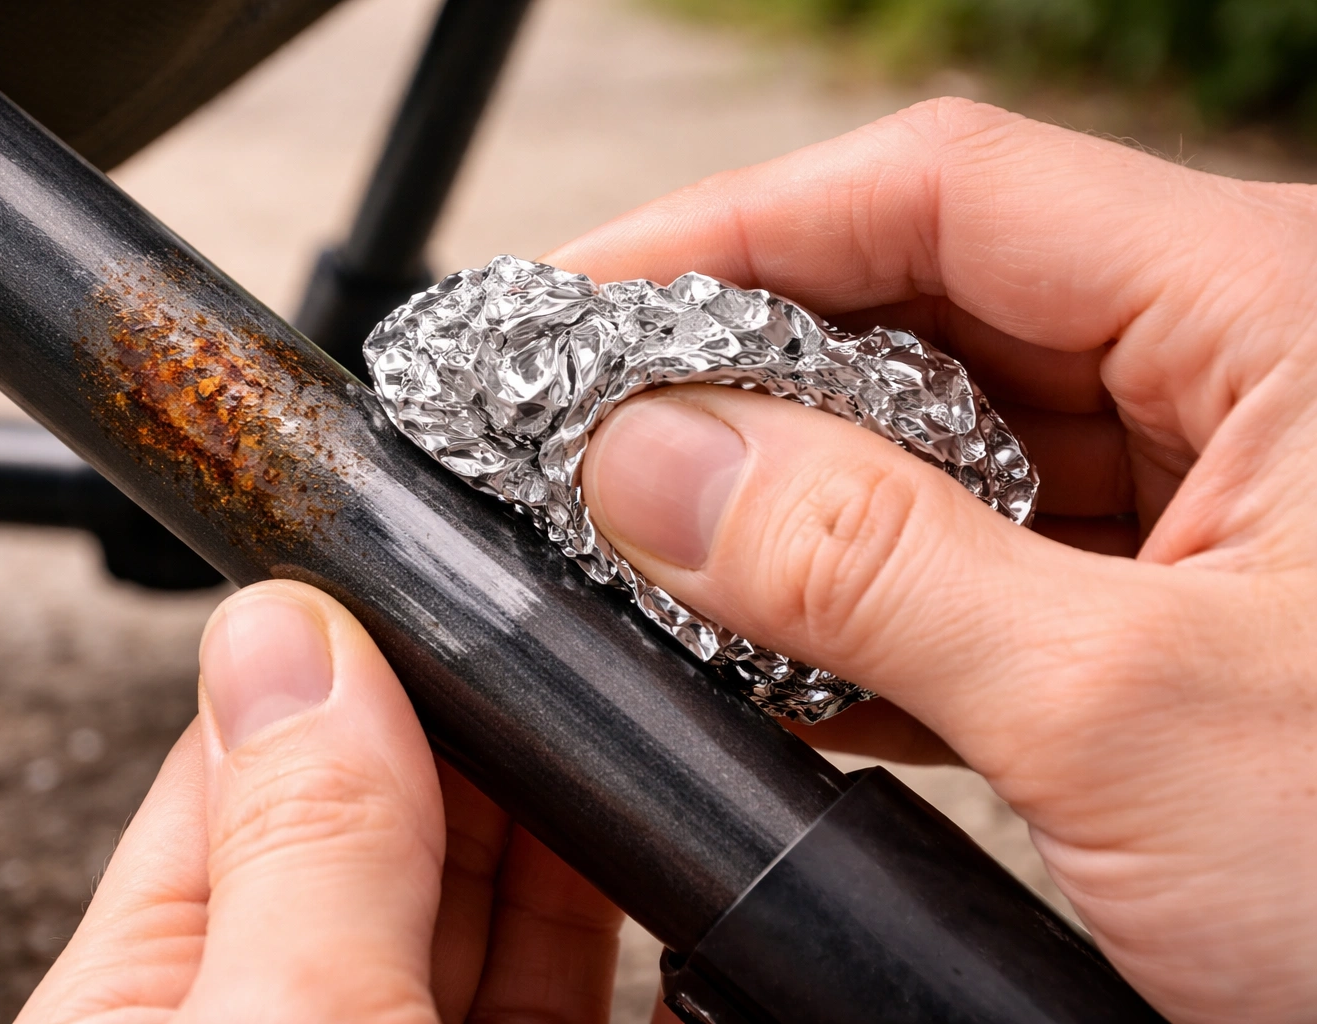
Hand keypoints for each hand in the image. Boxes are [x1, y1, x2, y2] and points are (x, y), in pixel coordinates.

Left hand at [15, 581, 625, 1023]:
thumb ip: (302, 850)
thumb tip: (295, 640)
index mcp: (153, 1008)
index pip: (241, 768)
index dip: (341, 659)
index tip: (436, 575)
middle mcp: (289, 1020)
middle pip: (389, 818)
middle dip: (477, 716)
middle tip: (563, 621)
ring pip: (501, 895)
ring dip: (569, 797)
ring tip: (627, 704)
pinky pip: (581, 968)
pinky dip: (630, 896)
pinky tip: (665, 837)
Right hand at [546, 98, 1316, 1022]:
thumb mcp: (1131, 713)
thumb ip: (870, 571)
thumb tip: (651, 464)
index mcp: (1285, 317)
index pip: (944, 195)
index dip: (735, 230)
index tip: (579, 297)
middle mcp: (1247, 381)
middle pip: (929, 306)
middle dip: (746, 375)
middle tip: (592, 439)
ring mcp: (1210, 503)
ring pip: (944, 444)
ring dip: (793, 504)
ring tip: (654, 549)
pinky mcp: (1176, 614)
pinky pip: (982, 561)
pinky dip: (863, 607)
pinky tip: (768, 651)